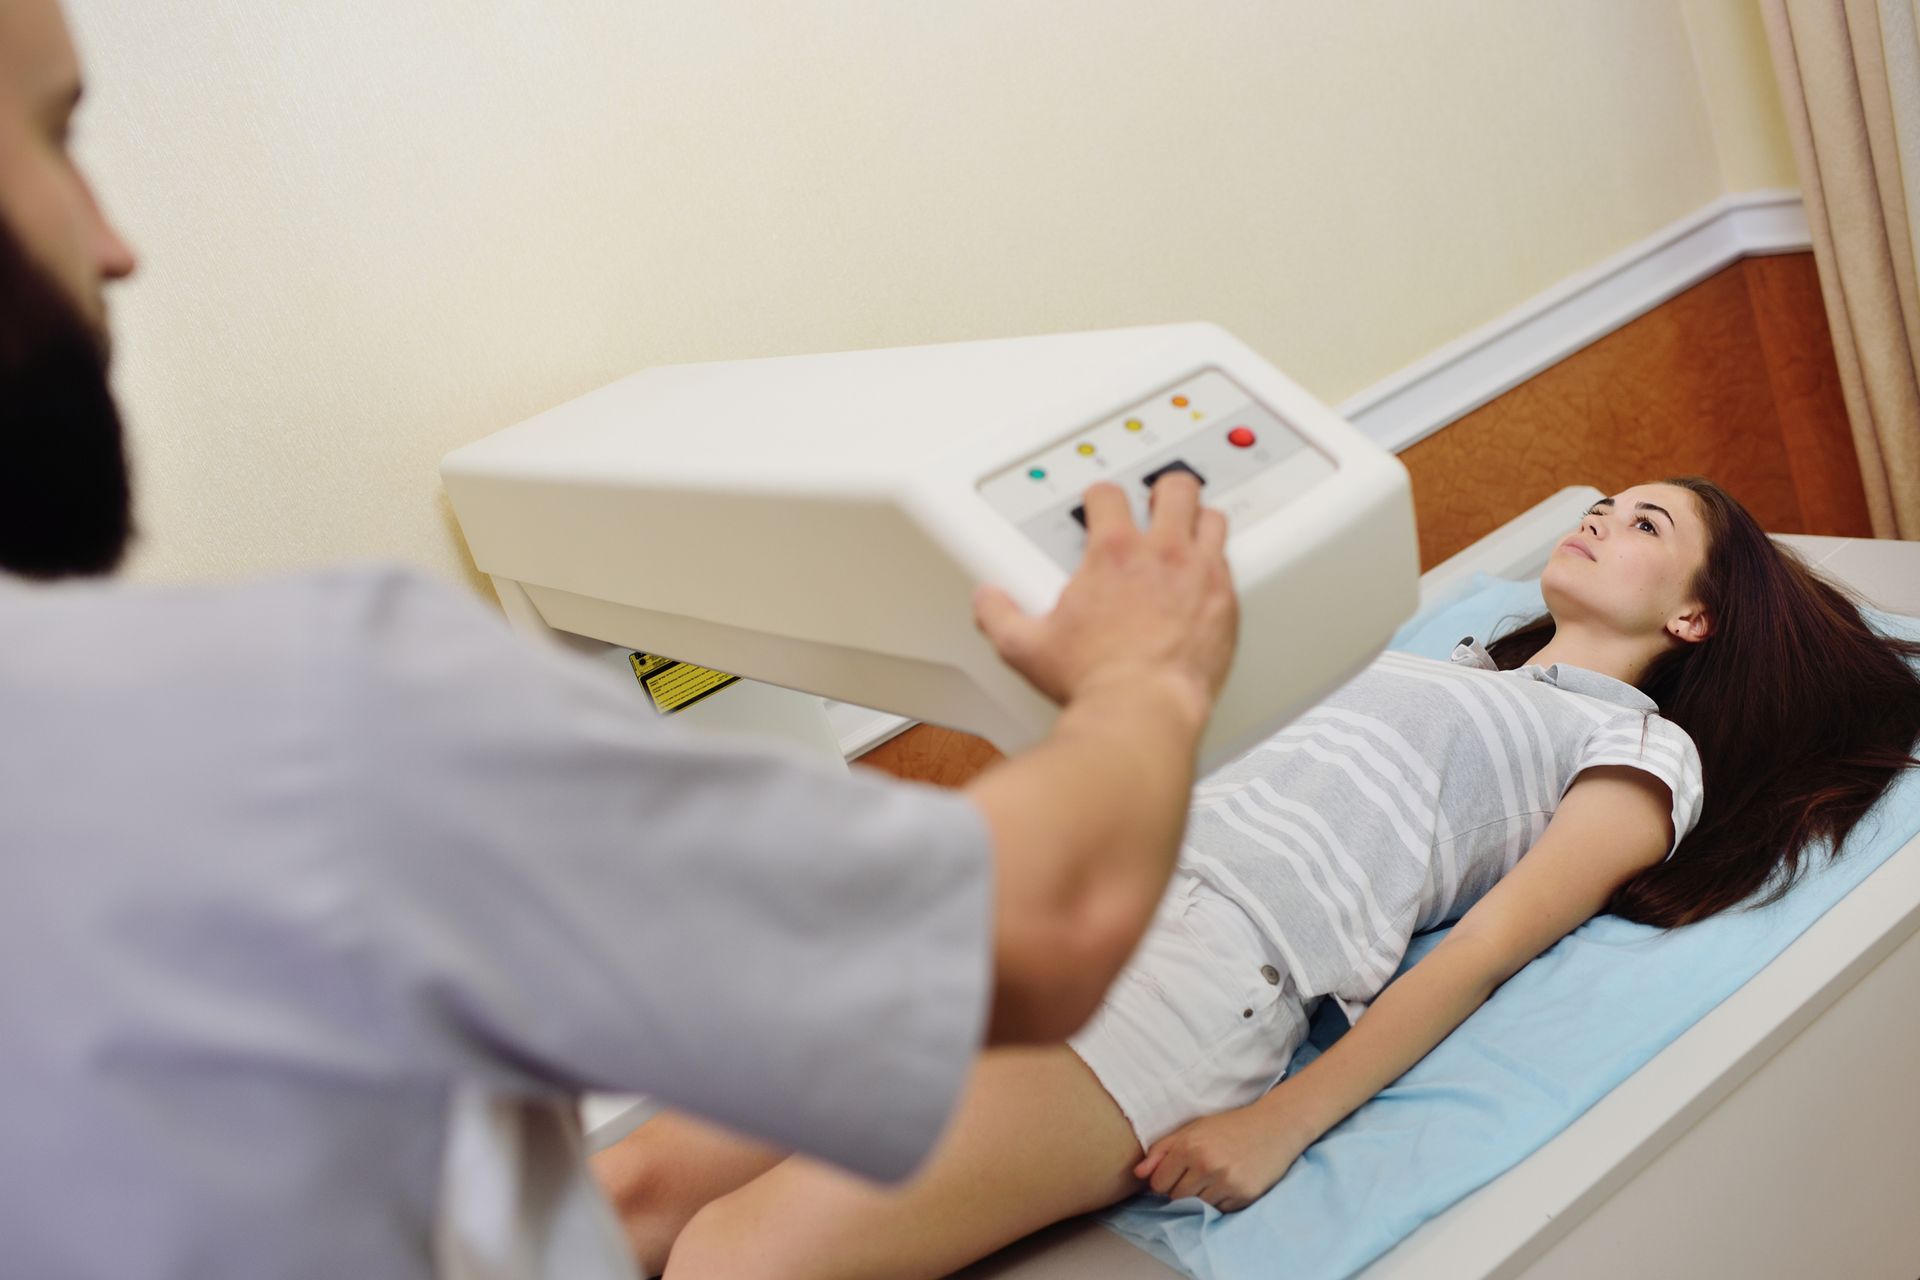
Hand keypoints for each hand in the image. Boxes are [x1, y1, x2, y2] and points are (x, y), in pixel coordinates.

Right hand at [973, 475, 1236, 726]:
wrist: (1143, 709)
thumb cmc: (1092, 680)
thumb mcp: (1027, 647)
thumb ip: (1000, 614)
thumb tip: (987, 599)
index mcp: (1113, 553)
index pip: (1109, 495)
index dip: (1101, 495)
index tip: (1100, 503)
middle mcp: (1161, 554)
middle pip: (1174, 488)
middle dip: (1163, 491)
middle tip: (1157, 502)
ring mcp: (1200, 574)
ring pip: (1212, 517)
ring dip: (1199, 519)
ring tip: (1191, 528)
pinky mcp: (1225, 602)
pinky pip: (1230, 563)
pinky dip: (1218, 564)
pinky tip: (1209, 576)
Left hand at [1131, 1100, 1313, 1212]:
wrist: (1274, 1126)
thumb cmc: (1229, 1126)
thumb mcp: (1192, 1130)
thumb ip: (1161, 1150)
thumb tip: (1137, 1174)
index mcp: (1189, 1146)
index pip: (1158, 1184)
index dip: (1163, 1180)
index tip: (1175, 1173)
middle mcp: (1207, 1165)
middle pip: (1175, 1198)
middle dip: (1181, 1189)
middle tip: (1197, 1173)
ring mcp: (1226, 1182)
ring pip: (1197, 1206)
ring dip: (1201, 1196)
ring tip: (1214, 1176)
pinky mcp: (1244, 1195)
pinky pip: (1219, 1210)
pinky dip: (1221, 1200)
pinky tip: (1229, 1181)